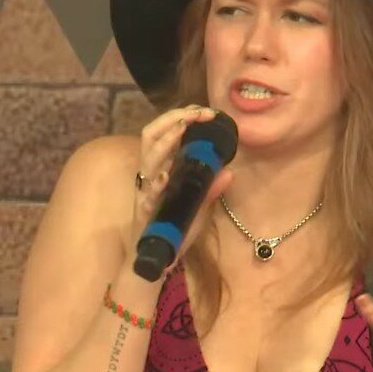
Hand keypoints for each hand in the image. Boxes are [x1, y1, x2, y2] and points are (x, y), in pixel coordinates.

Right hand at [124, 104, 232, 276]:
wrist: (155, 261)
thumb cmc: (174, 231)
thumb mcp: (198, 208)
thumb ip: (210, 189)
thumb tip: (229, 171)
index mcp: (162, 169)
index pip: (165, 133)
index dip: (180, 117)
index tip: (203, 110)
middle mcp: (150, 174)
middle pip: (151, 136)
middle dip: (172, 119)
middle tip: (197, 113)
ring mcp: (145, 191)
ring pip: (148, 158)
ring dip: (165, 141)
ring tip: (181, 128)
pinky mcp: (143, 211)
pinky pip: (147, 194)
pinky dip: (156, 184)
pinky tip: (165, 175)